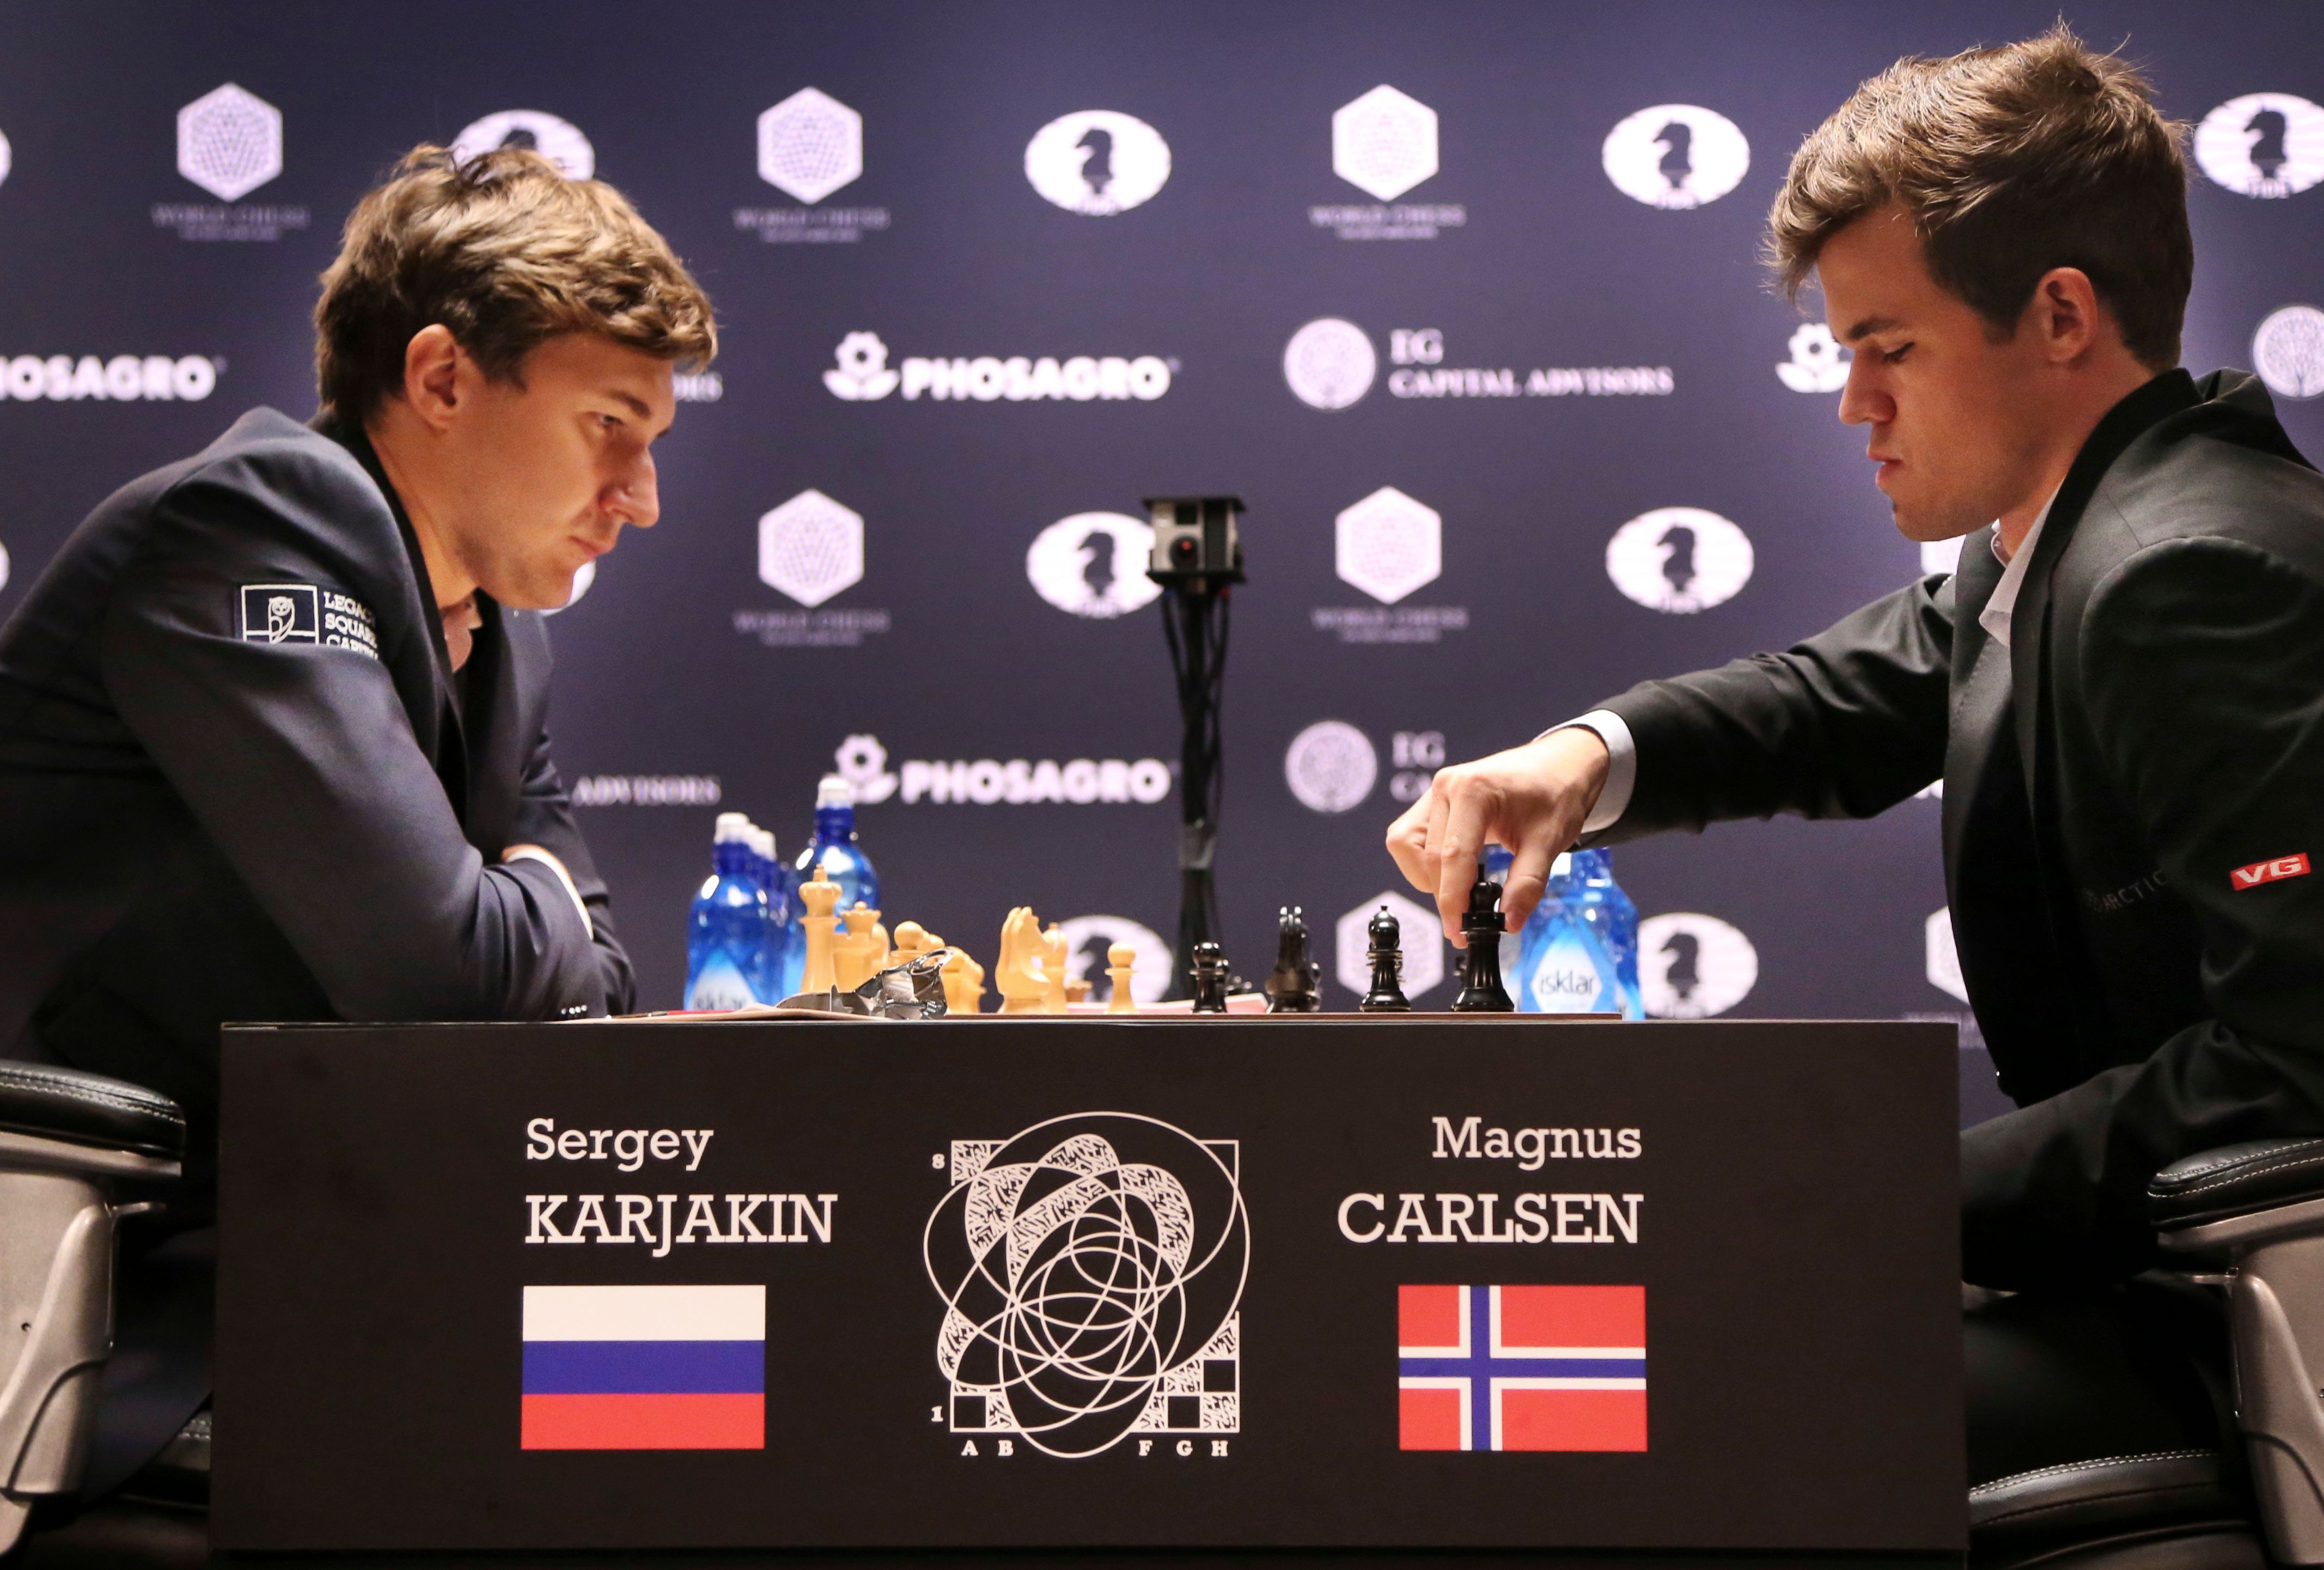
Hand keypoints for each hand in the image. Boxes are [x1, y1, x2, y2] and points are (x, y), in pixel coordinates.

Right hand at [1385, 728, 1609, 946]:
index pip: (1452, 857)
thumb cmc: (1556, 793)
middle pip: (1428, 858)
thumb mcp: (1550, 841)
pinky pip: (1410, 840)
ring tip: (1462, 892)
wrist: (1558, 765)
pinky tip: (1455, 872)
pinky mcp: (1432, 802)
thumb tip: (1509, 922)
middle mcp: (1446, 787)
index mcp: (1474, 790)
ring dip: (1430, 878)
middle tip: (1469, 923)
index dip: (1453, 901)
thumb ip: (1527, 883)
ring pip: (1408, 848)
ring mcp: (1435, 793)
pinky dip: (1426, 863)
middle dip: (1445, 895)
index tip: (1460, 932)